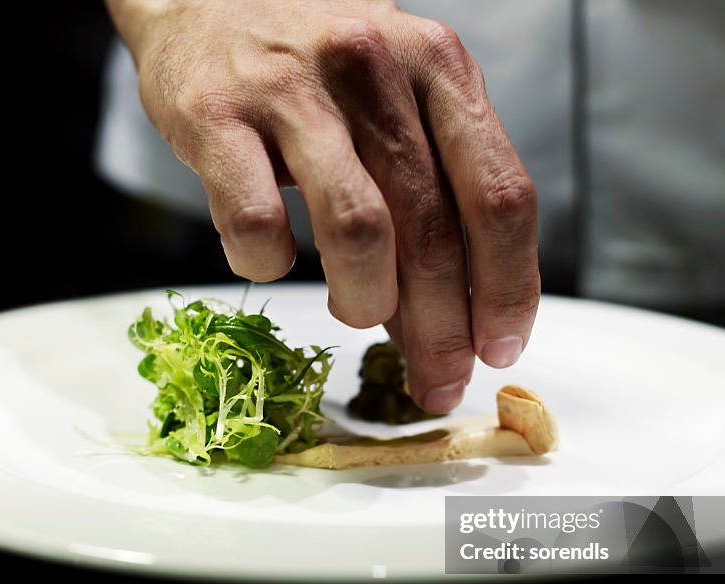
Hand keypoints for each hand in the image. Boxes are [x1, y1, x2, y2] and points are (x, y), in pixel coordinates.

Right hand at [108, 0, 539, 412]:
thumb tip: (453, 311)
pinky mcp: (215, 115)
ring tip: (355, 313)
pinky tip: (272, 259)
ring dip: (363, 301)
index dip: (509, 288)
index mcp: (439, 68)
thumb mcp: (399, 94)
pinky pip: (255, 221)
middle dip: (442, 329)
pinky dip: (268, 263)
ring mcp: (292, 90)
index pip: (499, 195)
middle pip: (432, 231)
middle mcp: (374, 69)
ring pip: (355, 231)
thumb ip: (433, 185)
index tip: (500, 347)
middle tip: (437, 380)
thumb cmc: (317, 61)